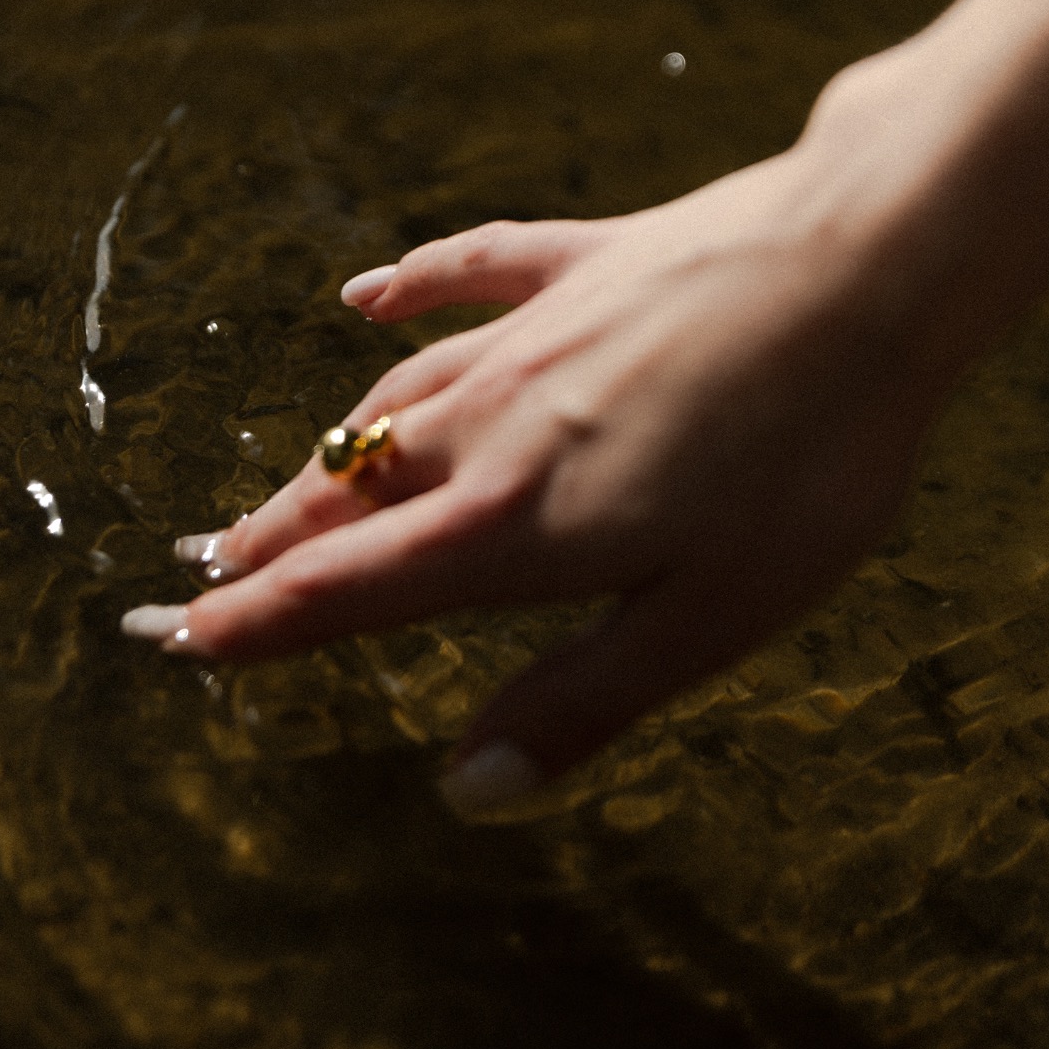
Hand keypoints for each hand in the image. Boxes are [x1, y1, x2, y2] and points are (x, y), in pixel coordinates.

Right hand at [124, 85, 949, 813]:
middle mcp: (493, 422)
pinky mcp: (587, 260)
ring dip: (330, 448)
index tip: (181, 638)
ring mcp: (534, 330)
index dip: (254, 623)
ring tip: (286, 484)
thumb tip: (469, 788)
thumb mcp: (710, 614)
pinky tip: (365, 293)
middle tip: (210, 569)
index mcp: (512, 525)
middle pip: (350, 491)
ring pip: (396, 397)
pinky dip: (409, 286)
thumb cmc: (807, 457)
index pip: (346, 589)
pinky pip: (469, 271)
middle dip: (273, 541)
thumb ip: (582, 701)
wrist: (867, 266)